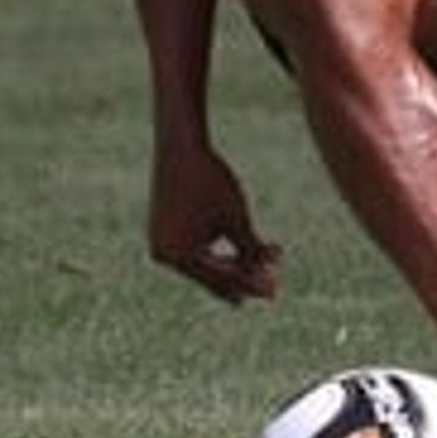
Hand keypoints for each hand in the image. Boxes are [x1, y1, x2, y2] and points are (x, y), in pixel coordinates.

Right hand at [147, 145, 280, 303]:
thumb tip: (265, 286)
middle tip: (274, 284)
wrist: (180, 145)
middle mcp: (164, 255)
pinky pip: (195, 250)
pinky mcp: (163, 232)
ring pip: (205, 263)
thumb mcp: (237, 219)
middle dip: (245, 276)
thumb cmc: (210, 180)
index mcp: (178, 256)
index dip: (251, 287)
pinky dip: (219, 250)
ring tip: (266, 262)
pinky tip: (241, 252)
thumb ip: (250, 252)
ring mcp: (161, 244)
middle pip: (212, 276)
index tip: (275, 292)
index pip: (221, 281)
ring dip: (236, 262)